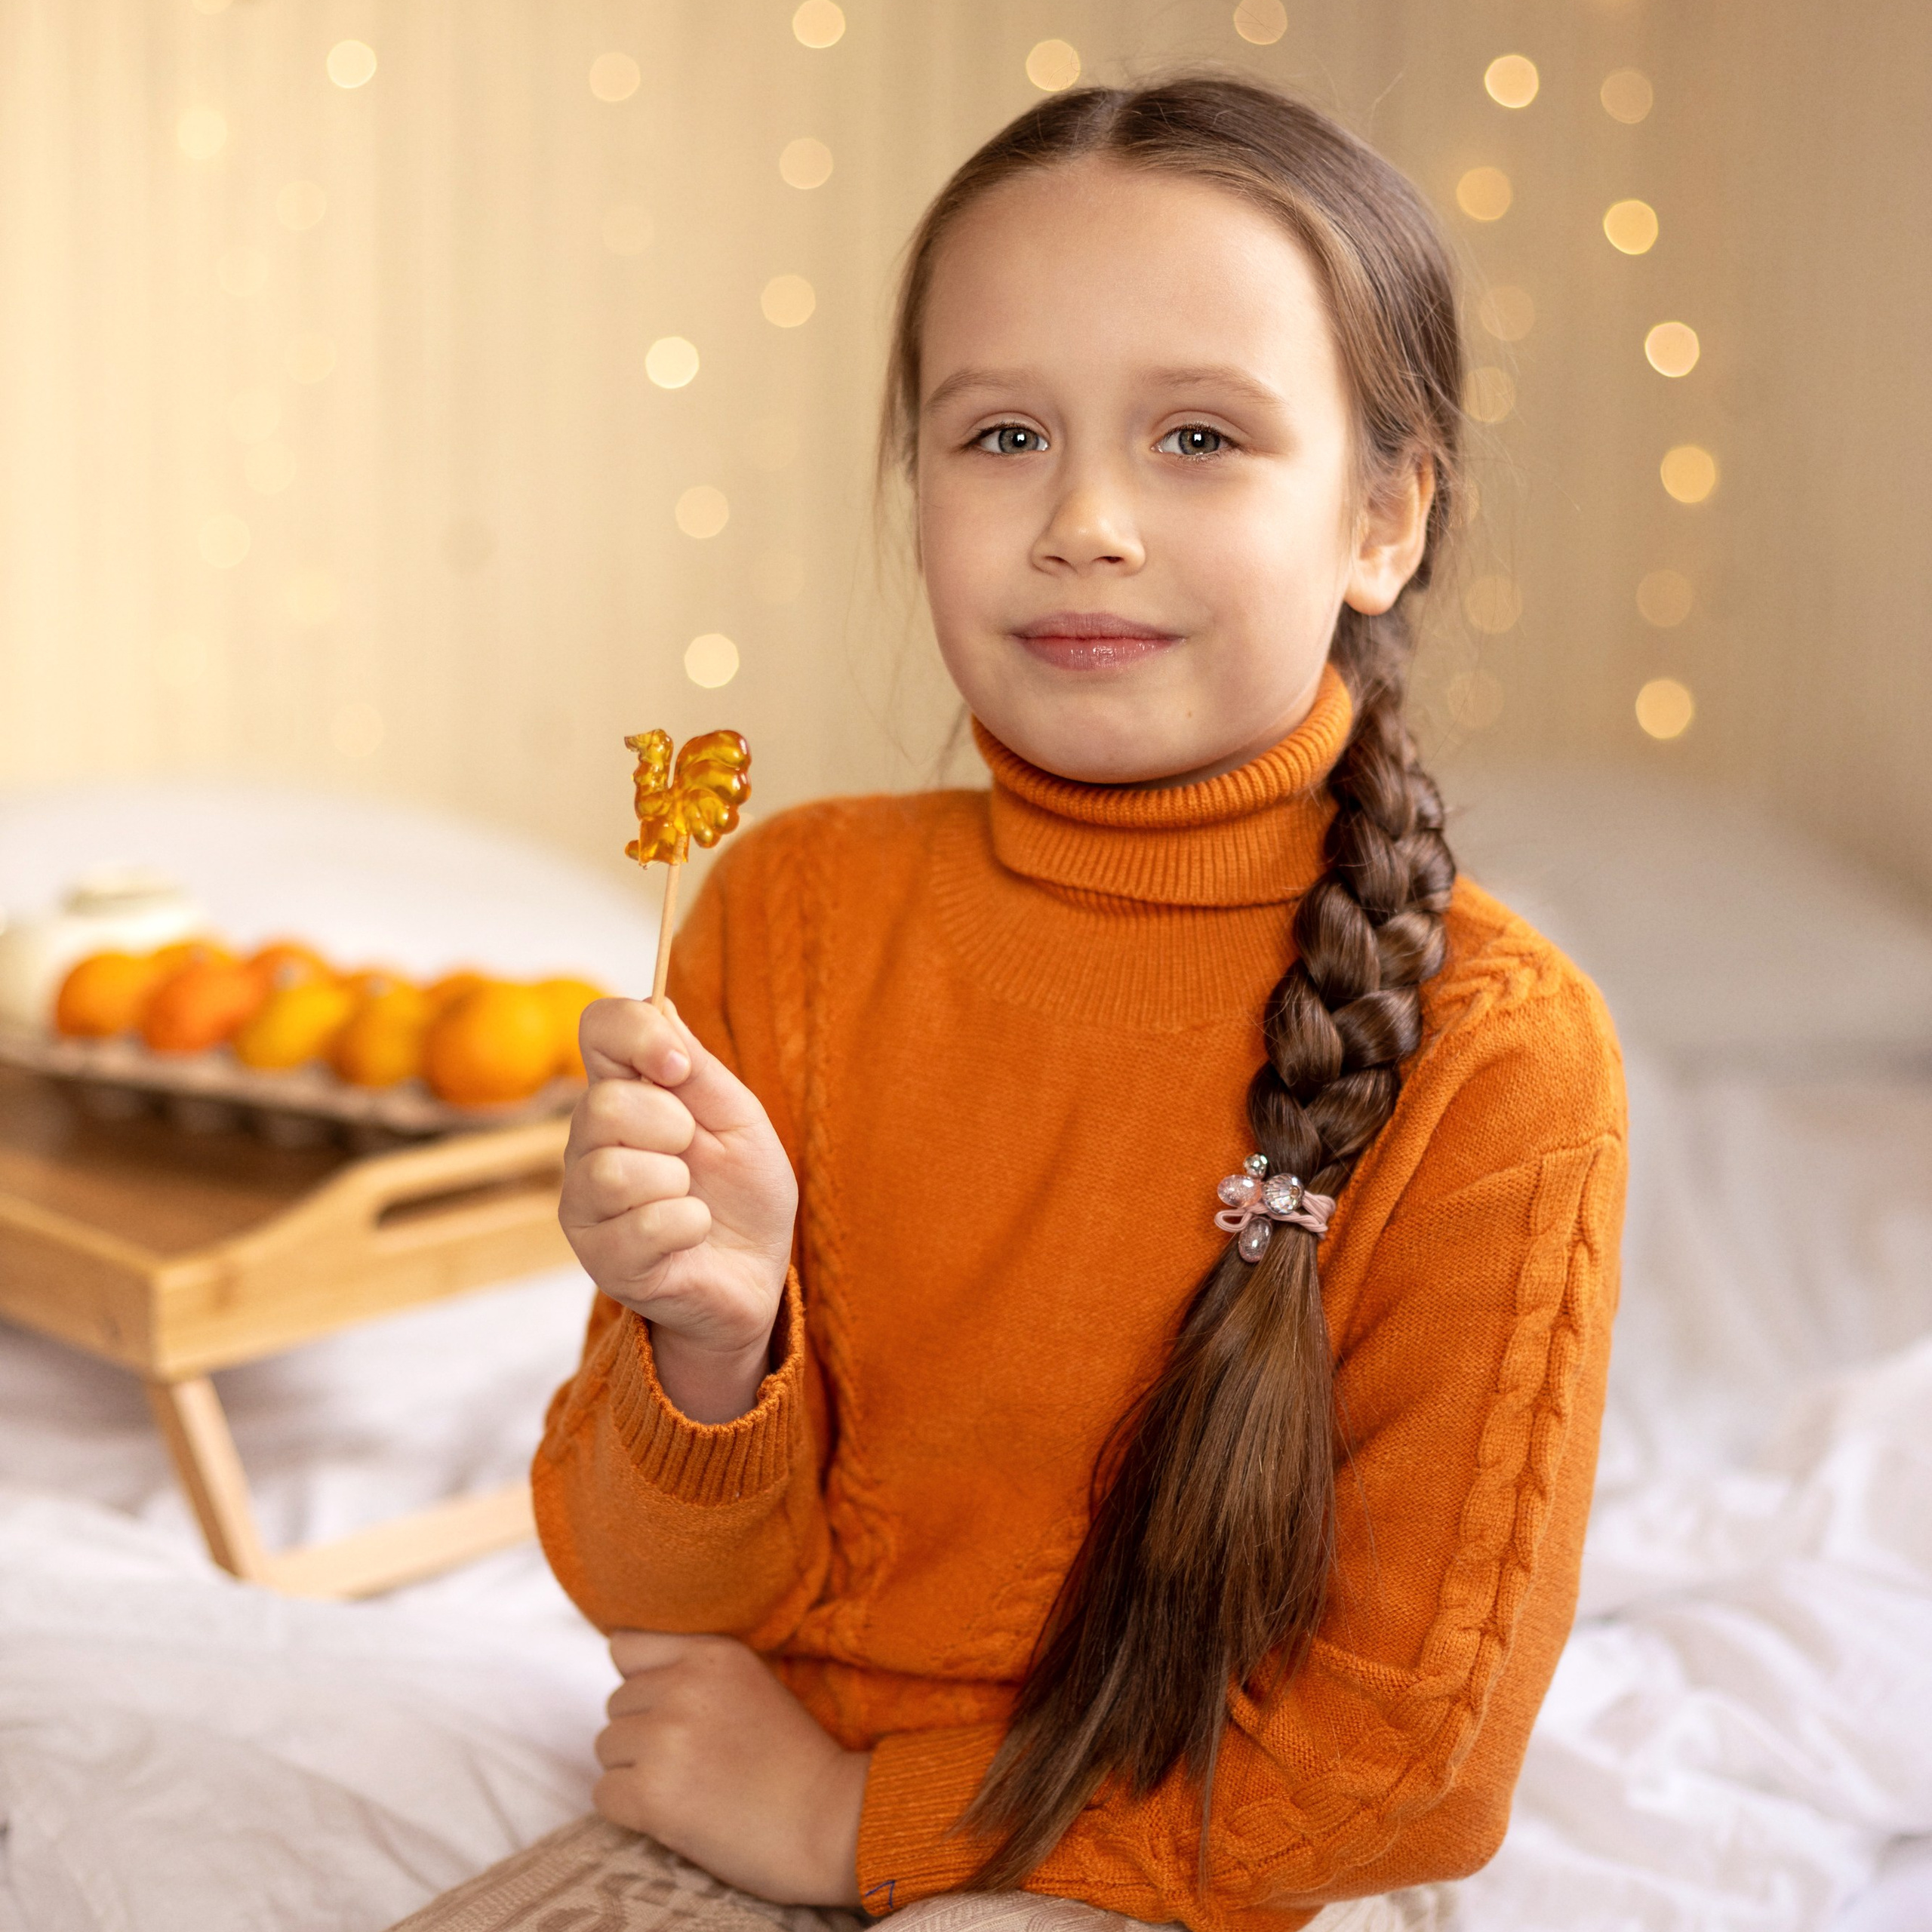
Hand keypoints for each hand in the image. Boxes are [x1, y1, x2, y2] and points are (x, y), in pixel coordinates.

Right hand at [560, 998, 797, 1421]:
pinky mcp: (600, 1259)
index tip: (680, 1064)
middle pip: (603, 1104)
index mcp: (623, 1095)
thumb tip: (662, 1003)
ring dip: (678, 1183)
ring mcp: (586, 1204)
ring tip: (691, 1198)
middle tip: (694, 1153)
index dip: (635, 1032)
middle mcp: (588, 1144)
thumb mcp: (738, 1120)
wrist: (753, 1277)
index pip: (597, 1028)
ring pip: (613, 1169)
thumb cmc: (743, 1194)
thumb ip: (699, 1070)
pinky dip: (690, 1225)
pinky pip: (644, 1225)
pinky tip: (694, 1233)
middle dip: (672, 1126)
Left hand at [594, 1632, 868, 1906]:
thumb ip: (695, 1670)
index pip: (626, 1646)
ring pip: (607, 1749)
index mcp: (713, 1651)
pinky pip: (604, 1795)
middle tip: (691, 1761)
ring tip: (687, 1787)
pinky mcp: (652, 1794)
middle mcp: (683, 1686)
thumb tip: (627, 1675)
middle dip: (641, 1733)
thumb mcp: (750, 1684)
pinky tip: (673, 1814)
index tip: (661, 1708)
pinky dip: (629, 1811)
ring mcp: (665, 1739)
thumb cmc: (792, 1760)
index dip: (638, 1681)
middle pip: (617, 1705)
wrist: (828, 1822)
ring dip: (634, 1772)